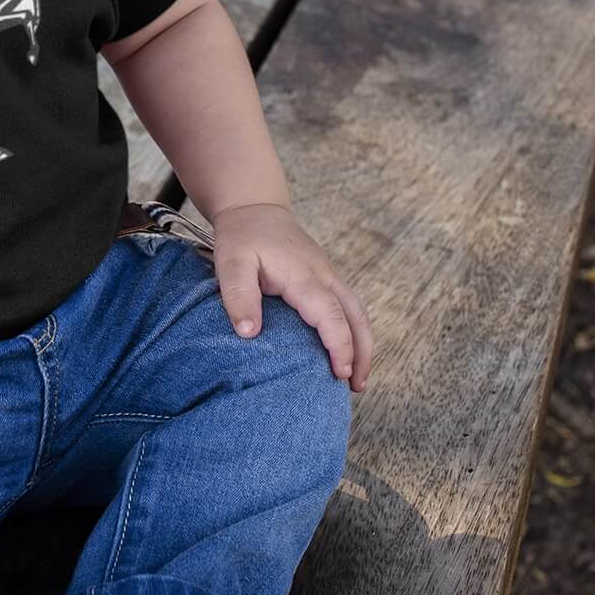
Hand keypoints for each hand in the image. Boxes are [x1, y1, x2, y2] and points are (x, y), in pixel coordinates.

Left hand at [209, 202, 373, 392]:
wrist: (253, 208)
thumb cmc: (242, 236)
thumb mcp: (231, 263)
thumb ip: (239, 295)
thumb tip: (249, 333)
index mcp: (303, 275)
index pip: (331, 316)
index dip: (339, 346)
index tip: (340, 374)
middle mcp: (323, 275)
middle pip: (356, 316)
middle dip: (361, 352)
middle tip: (356, 386)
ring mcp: (328, 274)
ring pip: (357, 311)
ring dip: (362, 343)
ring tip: (356, 377)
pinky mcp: (324, 276)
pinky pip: (347, 305)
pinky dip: (353, 329)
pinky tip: (345, 348)